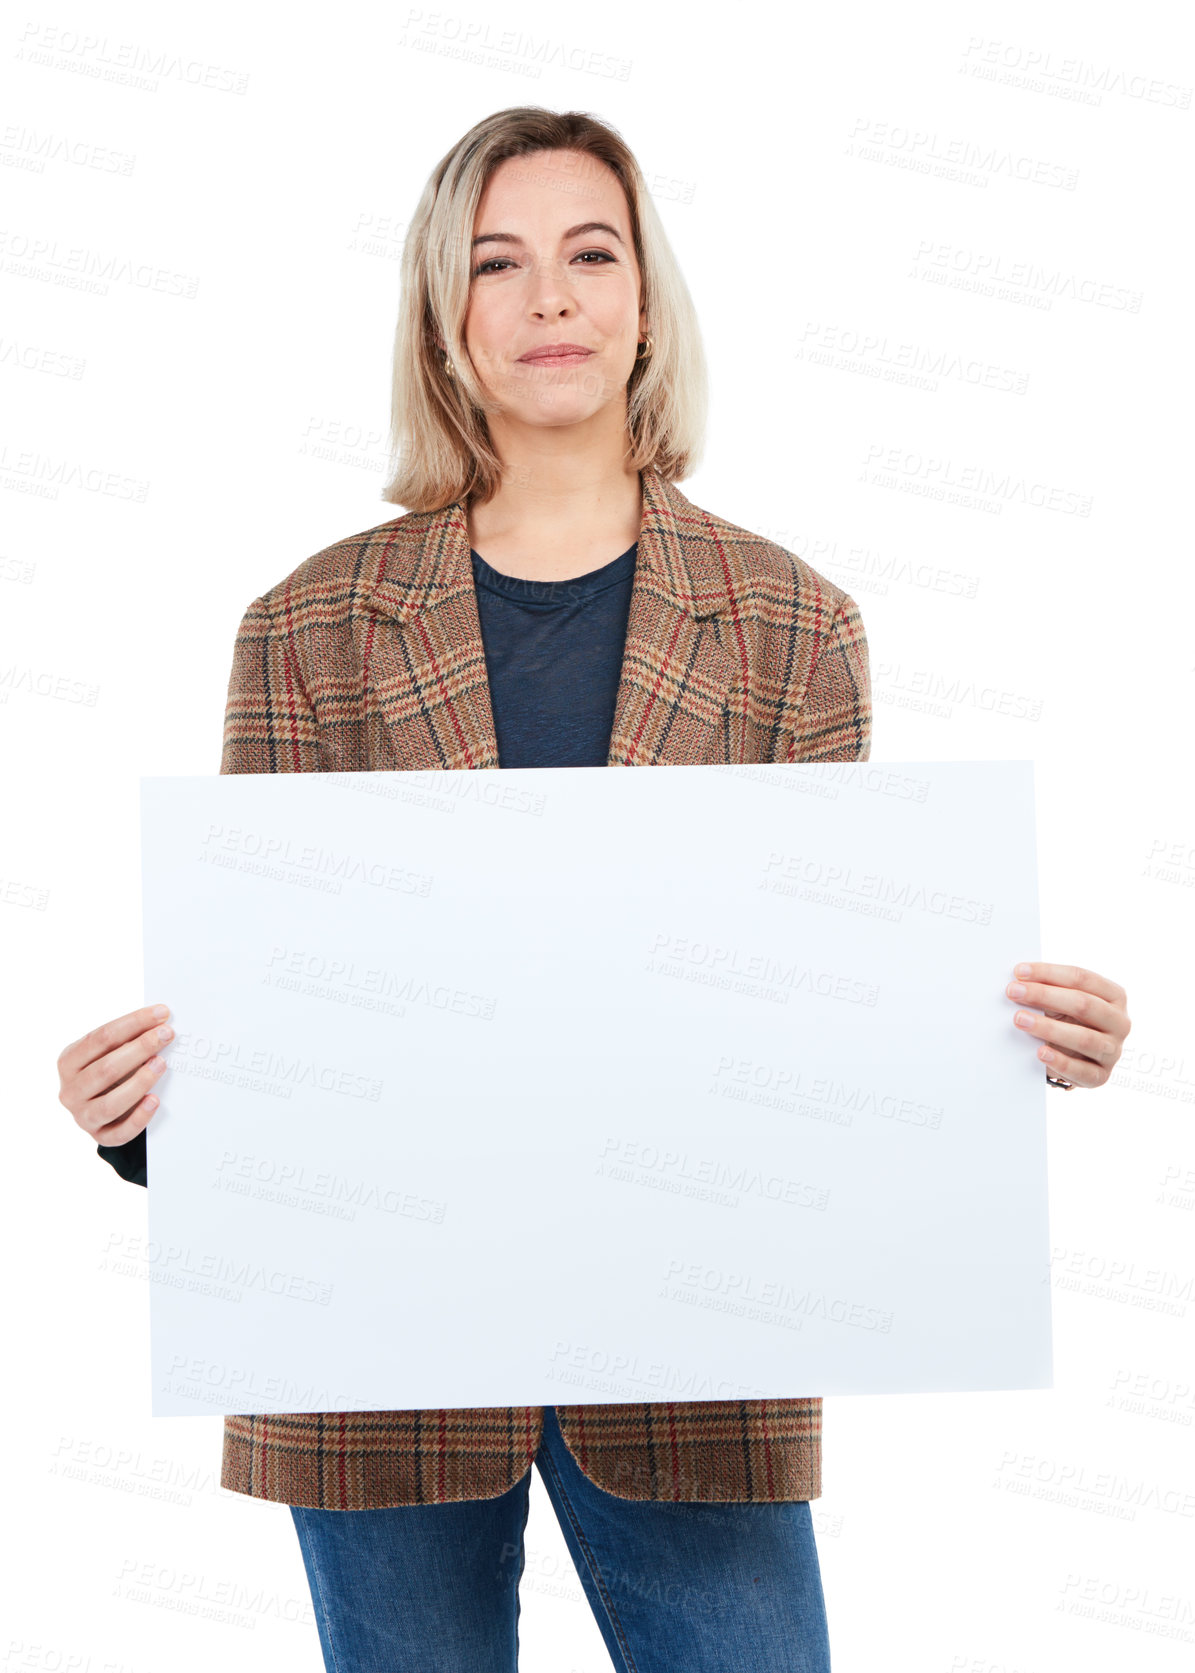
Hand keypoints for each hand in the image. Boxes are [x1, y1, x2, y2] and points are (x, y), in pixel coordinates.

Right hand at [58, 1004, 172, 1145]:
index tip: (161, 1013)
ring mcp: (82, 1116)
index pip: (100, 1038)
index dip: (133, 1023)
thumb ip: (126, 1039)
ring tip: (161, 1064)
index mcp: (68, 1061)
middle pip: (106, 1069)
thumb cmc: (108, 1070)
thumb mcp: (108, 1052)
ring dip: (139, 1082)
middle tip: (166, 1035)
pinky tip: (155, 1101)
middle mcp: (70, 1090)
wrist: (101, 1108)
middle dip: (140, 1048)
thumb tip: (160, 1022)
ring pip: (110, 1103)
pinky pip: (120, 1132)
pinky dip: (139, 1118)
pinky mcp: (100, 1136)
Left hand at [1005, 963, 1129, 1088]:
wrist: (1074, 1058)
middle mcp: (1120, 1022)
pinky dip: (1060, 1062)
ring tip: (1020, 1020)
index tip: (1019, 972)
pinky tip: (1040, 1052)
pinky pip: (1083, 1071)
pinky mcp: (1101, 1076)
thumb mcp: (1062, 1002)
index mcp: (1114, 996)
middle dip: (1045, 995)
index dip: (1049, 973)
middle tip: (1013, 992)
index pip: (1083, 978)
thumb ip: (1048, 989)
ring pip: (1085, 1038)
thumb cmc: (1068, 1021)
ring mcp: (1113, 1050)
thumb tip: (1018, 980)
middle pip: (1084, 1004)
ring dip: (1049, 1028)